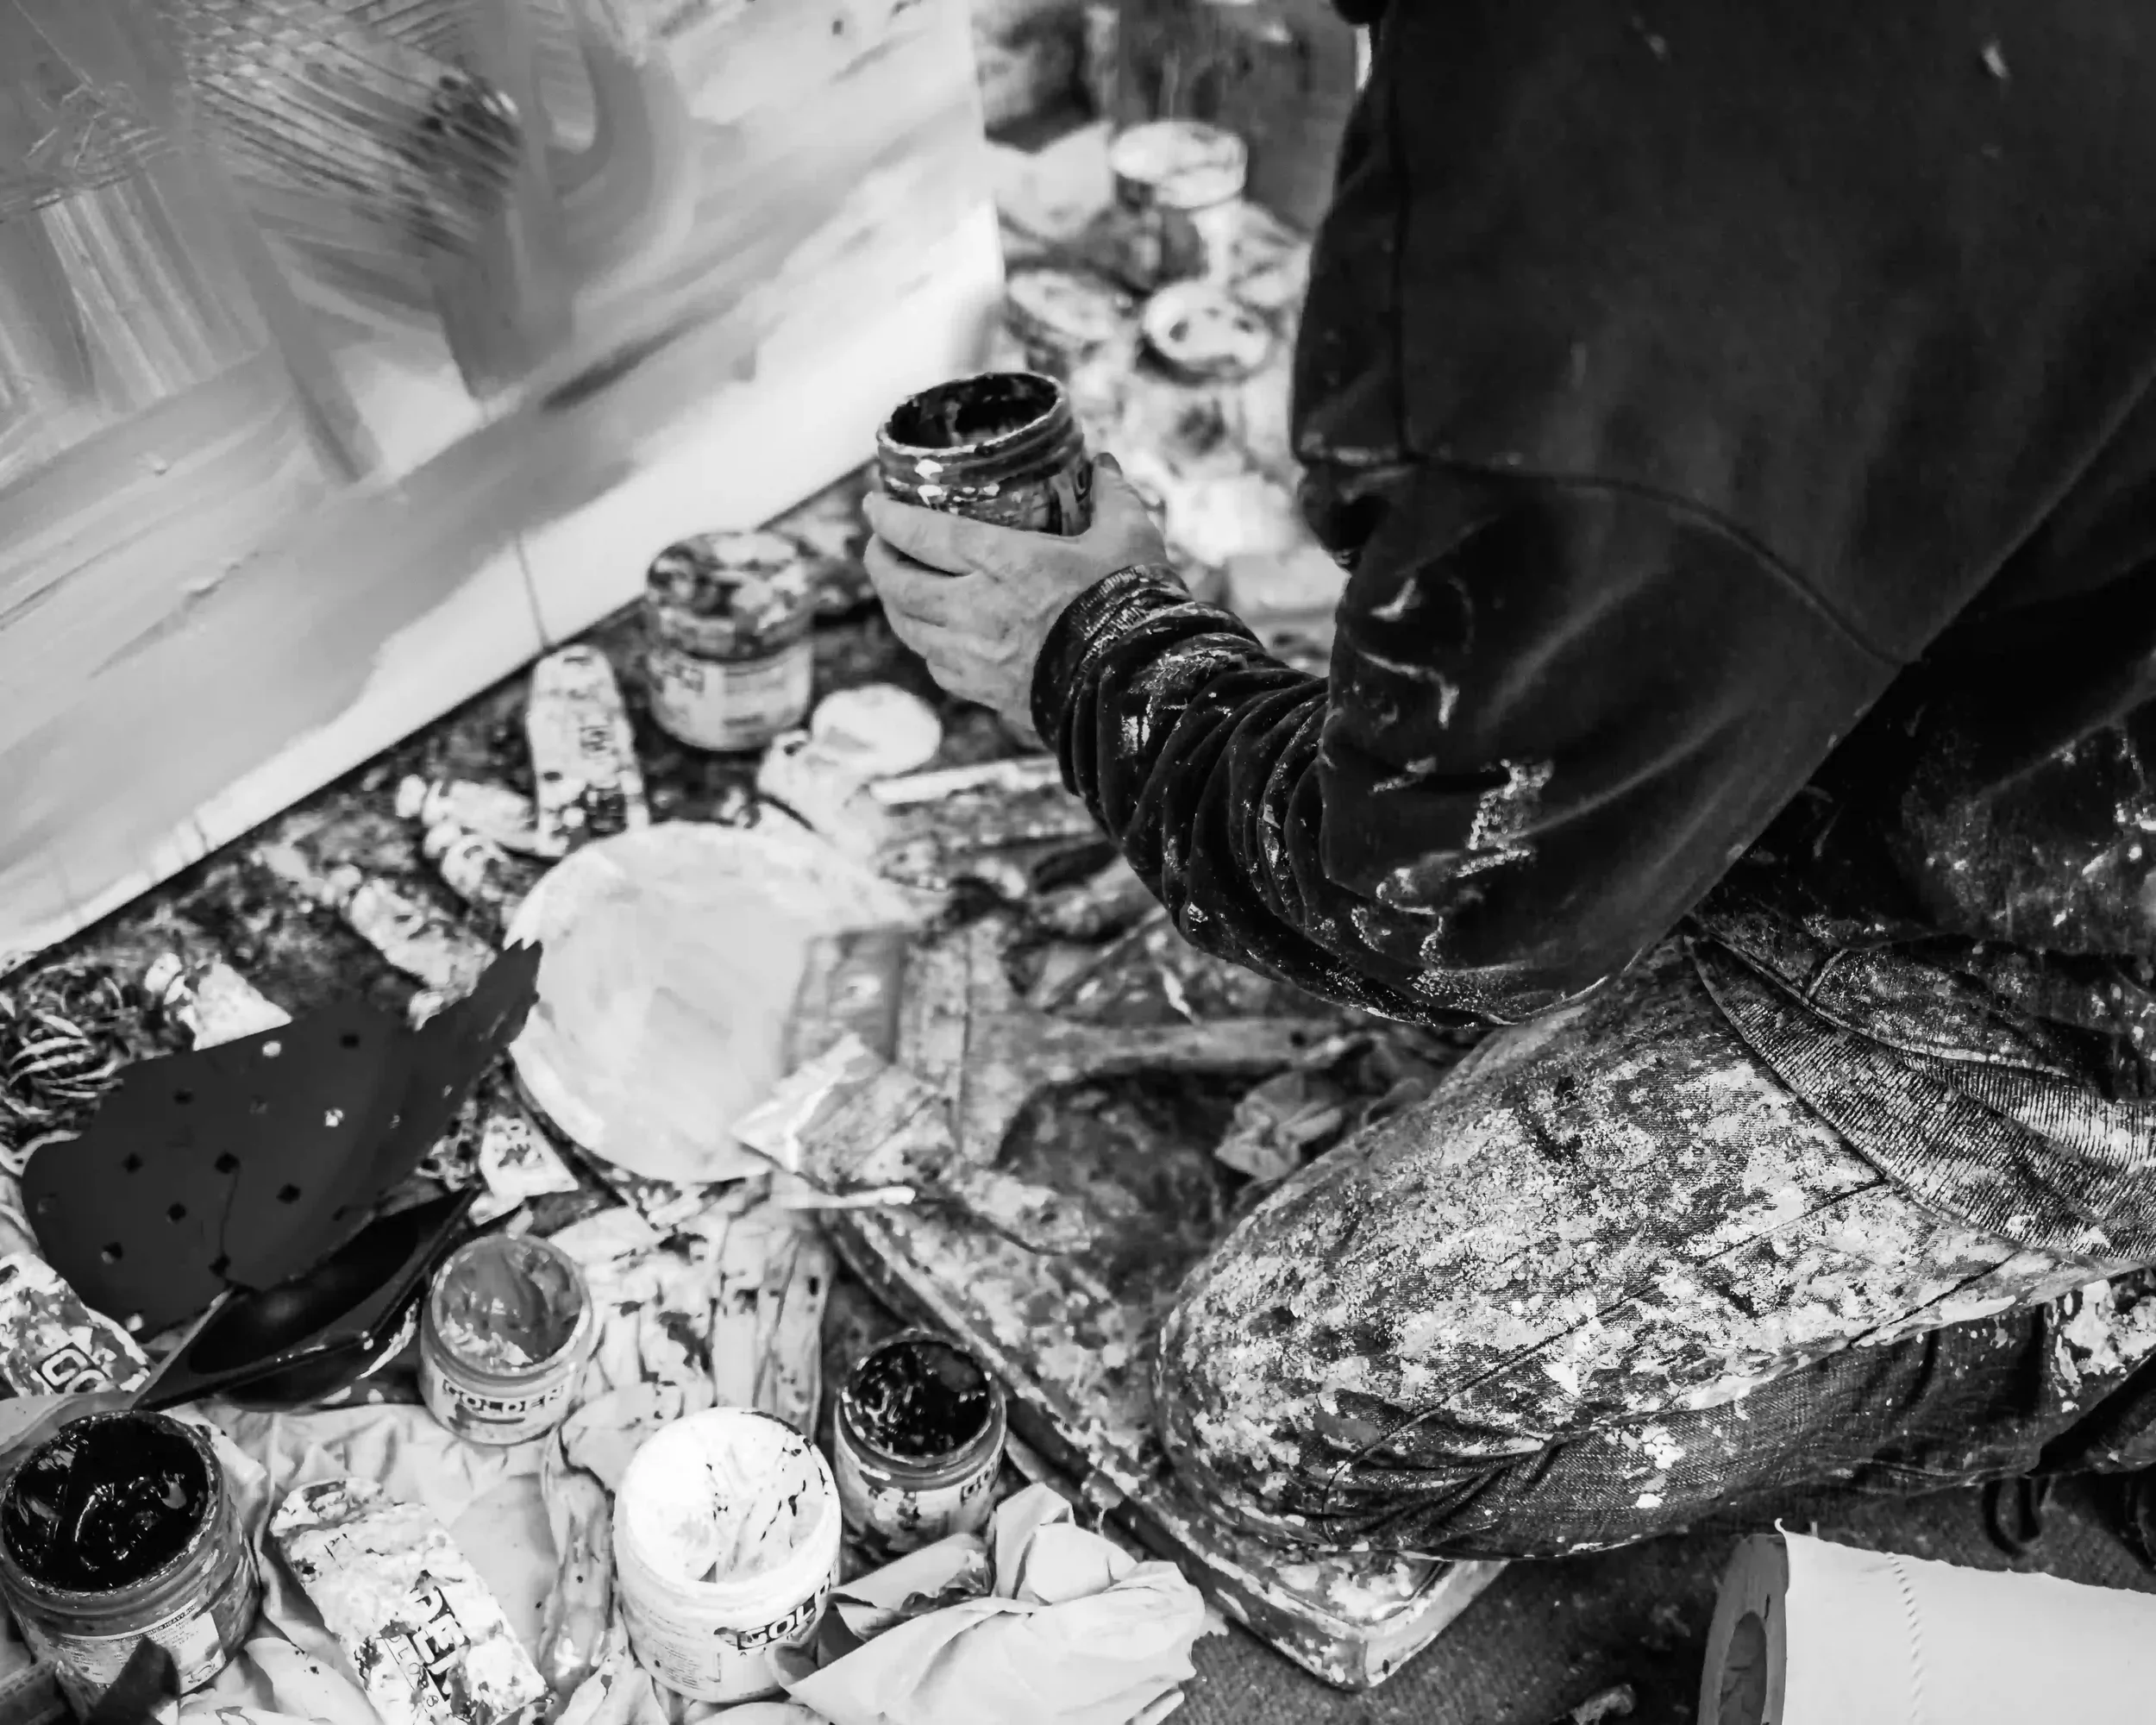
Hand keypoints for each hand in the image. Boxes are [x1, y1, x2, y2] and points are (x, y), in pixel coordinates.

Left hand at [863, 453, 1168, 734]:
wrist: (1137, 688)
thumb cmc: (1134, 606)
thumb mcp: (1131, 537)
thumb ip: (1112, 497)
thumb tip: (1103, 465)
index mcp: (1006, 562)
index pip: (924, 534)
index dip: (889, 518)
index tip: (873, 503)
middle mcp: (977, 609)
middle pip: (900, 584)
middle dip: (879, 560)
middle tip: (877, 544)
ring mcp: (976, 656)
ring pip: (909, 628)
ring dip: (895, 603)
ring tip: (896, 587)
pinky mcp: (987, 693)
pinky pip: (937, 667)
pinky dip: (927, 646)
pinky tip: (936, 637)